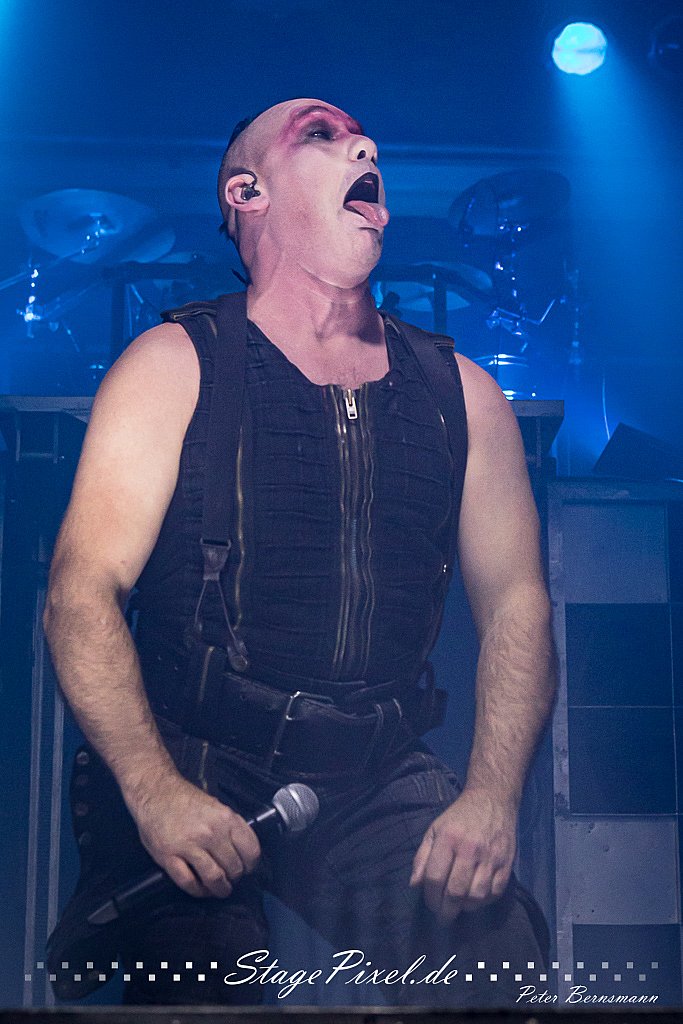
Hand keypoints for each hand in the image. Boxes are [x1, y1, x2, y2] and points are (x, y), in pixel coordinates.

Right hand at [131, 771, 260, 898]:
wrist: (155, 792)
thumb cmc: (185, 799)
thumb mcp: (216, 806)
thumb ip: (229, 826)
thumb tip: (241, 848)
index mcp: (226, 818)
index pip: (251, 850)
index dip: (251, 865)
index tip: (247, 869)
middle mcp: (211, 832)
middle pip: (234, 867)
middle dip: (235, 878)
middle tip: (231, 879)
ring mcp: (189, 845)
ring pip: (214, 878)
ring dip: (220, 889)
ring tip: (220, 890)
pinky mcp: (169, 856)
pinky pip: (189, 882)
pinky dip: (198, 891)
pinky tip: (201, 889)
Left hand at [409, 787, 516, 921]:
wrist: (492, 800)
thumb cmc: (459, 817)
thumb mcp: (434, 830)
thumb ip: (422, 857)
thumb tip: (414, 885)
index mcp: (448, 839)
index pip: (434, 878)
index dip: (430, 897)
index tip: (431, 904)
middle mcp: (469, 849)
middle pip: (455, 891)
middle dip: (446, 911)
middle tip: (443, 917)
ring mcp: (490, 857)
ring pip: (476, 896)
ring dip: (465, 908)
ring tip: (459, 907)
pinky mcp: (506, 863)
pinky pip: (495, 893)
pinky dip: (484, 902)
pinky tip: (476, 899)